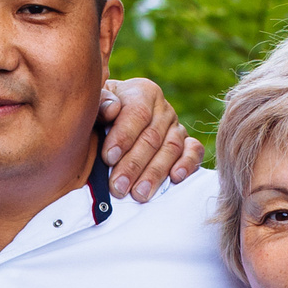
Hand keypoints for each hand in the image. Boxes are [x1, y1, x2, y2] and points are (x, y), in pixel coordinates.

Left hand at [98, 77, 200, 201]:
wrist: (111, 124)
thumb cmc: (100, 116)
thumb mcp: (94, 106)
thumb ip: (100, 103)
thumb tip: (112, 108)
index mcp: (142, 92)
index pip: (137, 113)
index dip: (123, 136)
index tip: (108, 158)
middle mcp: (163, 109)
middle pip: (152, 137)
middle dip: (134, 165)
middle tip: (118, 187)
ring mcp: (177, 127)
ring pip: (171, 149)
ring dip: (155, 173)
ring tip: (139, 194)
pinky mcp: (187, 144)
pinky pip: (193, 151)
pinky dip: (187, 164)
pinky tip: (175, 178)